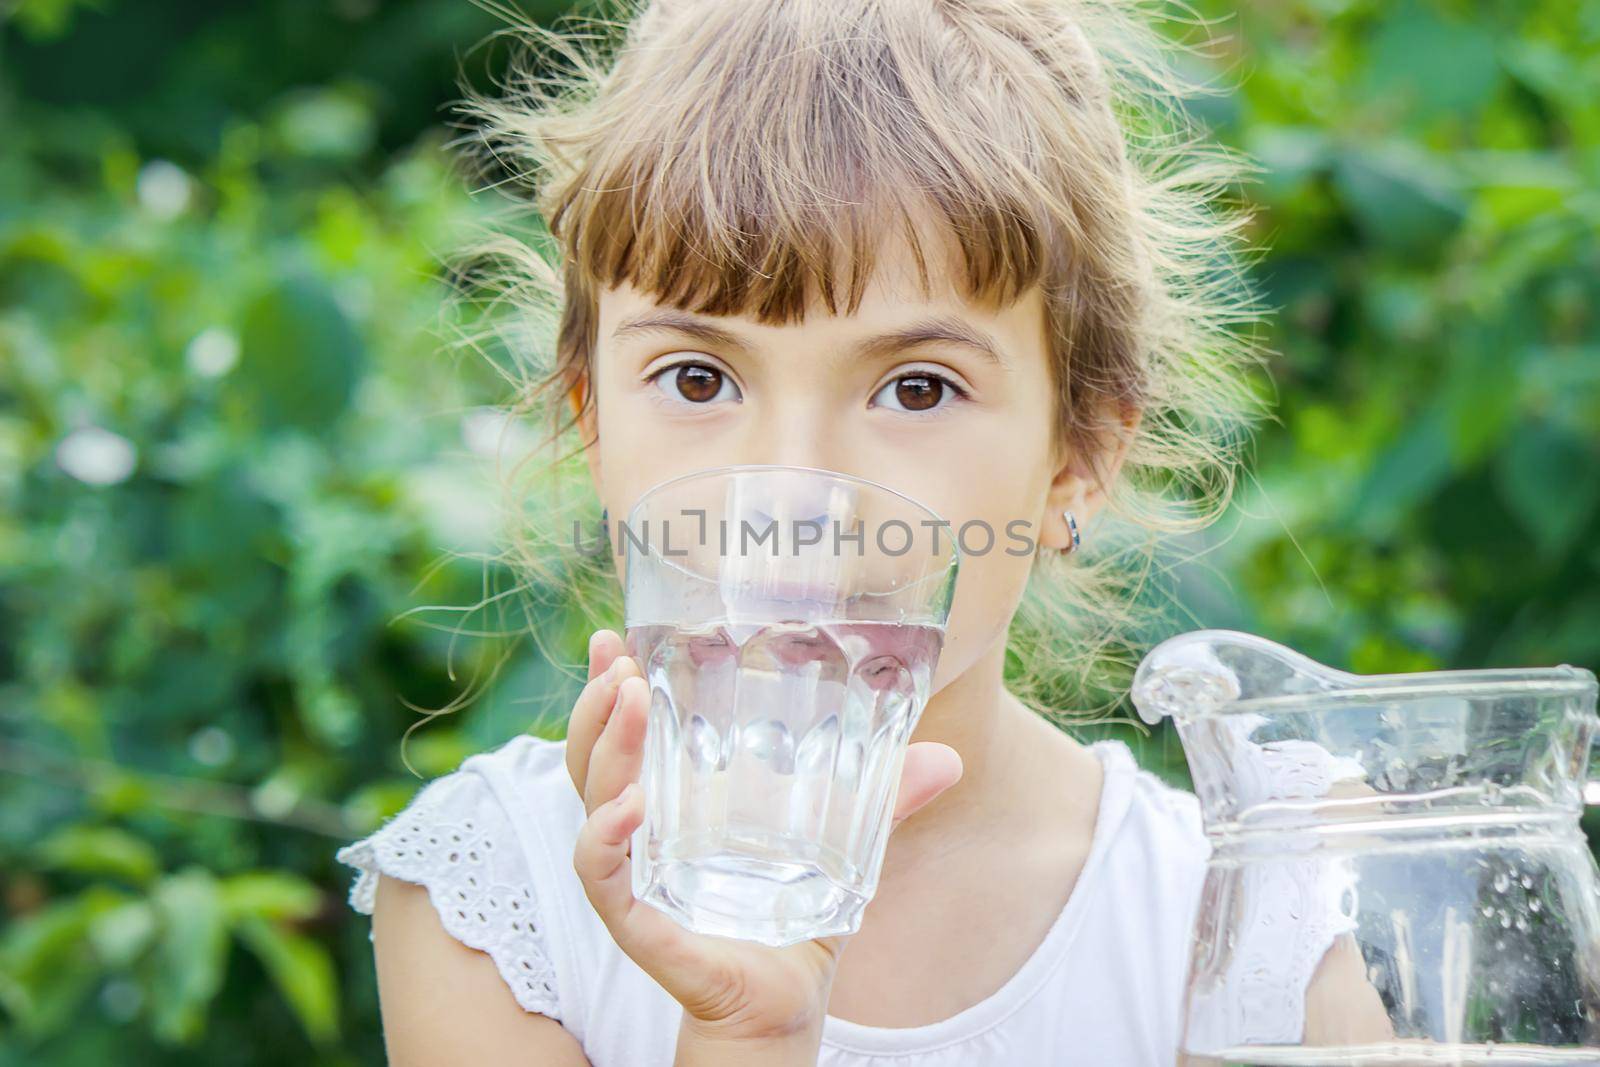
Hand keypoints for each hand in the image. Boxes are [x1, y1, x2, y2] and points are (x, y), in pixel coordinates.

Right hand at [566, 629, 962, 1043]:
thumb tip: (949, 759)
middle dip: (597, 702)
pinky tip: (627, 806)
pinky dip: (604, 839)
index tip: (614, 638)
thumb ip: (883, 803)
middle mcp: (640, 834)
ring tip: (629, 700)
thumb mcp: (841, 849)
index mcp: (671, 804)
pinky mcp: (640, 921)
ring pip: (592, 801)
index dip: (607, 688)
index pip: (622, 735)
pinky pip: (603, 876)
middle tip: (618, 658)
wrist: (787, 1006)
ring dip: (604, 747)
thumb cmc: (794, 923)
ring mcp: (635, 875)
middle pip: (593, 757)